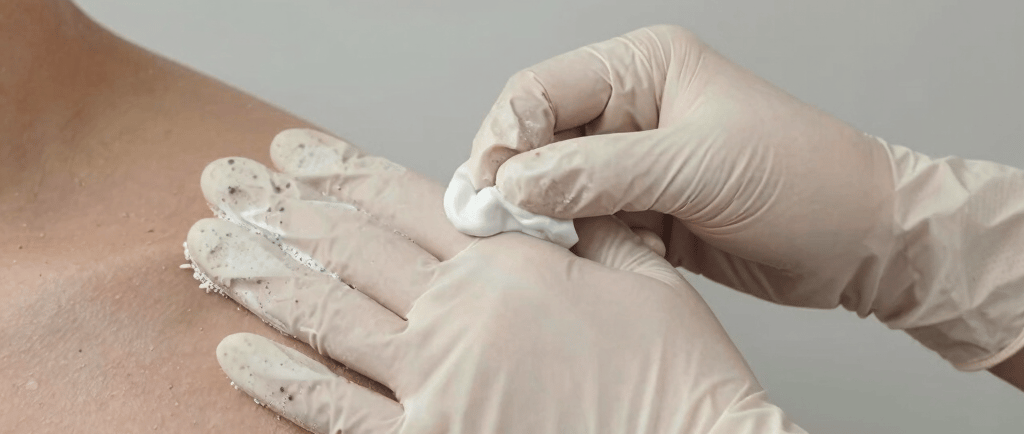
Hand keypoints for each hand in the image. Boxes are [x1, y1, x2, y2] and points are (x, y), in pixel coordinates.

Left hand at [184, 129, 803, 432]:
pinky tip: (235, 354)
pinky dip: (279, 380)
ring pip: (325, 318)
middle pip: (347, 248)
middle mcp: (458, 315)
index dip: (337, 169)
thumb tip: (554, 193)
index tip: (289, 150)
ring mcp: (435, 383)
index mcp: (508, 264)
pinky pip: (334, 410)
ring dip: (258, 277)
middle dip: (276, 210)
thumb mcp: (648, 275)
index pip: (402, 199)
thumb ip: (592, 226)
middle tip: (221, 183)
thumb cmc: (680, 378)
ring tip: (206, 247)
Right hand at [462, 25, 1023, 370]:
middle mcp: (628, 109)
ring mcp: (632, 162)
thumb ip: (598, 173)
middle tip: (509, 226)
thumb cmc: (802, 179)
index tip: (493, 191)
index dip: (505, 140)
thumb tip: (516, 182)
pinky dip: (578, 244)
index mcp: (641, 69)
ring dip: (547, 220)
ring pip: (553, 188)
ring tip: (555, 246)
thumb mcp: (696, 168)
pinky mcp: (640, 208)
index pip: (539, 92)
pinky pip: (583, 224)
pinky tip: (591, 257)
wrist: (857, 240)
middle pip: (536, 140)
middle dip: (518, 184)